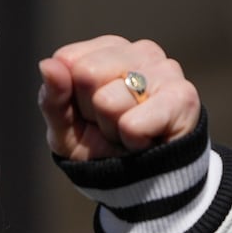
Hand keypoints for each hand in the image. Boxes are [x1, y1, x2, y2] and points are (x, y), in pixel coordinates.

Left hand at [38, 35, 200, 160]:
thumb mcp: (65, 128)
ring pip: (108, 101)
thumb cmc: (101, 146)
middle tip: (112, 123)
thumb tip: (48, 64)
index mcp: (108, 50)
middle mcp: (140, 51)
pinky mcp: (183, 96)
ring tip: (130, 131)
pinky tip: (147, 139)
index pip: (67, 59)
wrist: (142, 182)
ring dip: (113, 129)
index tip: (90, 111)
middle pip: (86, 74)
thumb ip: (53, 98)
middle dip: (92, 111)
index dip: (71, 96)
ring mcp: (165, 69)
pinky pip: (133, 124)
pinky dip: (132, 141)